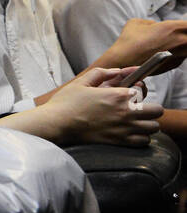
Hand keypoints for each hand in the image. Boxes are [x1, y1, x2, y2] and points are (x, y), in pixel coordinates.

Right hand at [44, 66, 161, 145]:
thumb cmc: (66, 103)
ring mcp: (123, 128)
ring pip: (153, 127)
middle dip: (150, 108)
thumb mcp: (81, 82)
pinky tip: (132, 134)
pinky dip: (141, 138)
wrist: (56, 124)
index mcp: (118, 95)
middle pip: (157, 110)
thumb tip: (116, 71)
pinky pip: (144, 141)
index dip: (138, 90)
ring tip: (137, 123)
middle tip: (139, 109)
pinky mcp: (118, 141)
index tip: (130, 93)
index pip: (143, 90)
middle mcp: (125, 111)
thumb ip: (102, 73)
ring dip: (147, 124)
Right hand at [105, 18, 186, 66]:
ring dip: (183, 45)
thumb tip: (155, 26)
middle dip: (185, 34)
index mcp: (171, 28)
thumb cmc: (127, 43)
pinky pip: (181, 56)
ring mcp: (177, 54)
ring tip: (171, 43)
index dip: (186, 25)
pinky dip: (176, 53)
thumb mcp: (136, 23)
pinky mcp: (173, 64)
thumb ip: (151, 22)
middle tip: (178, 34)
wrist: (121, 62)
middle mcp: (178, 41)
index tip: (183, 25)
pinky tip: (164, 52)